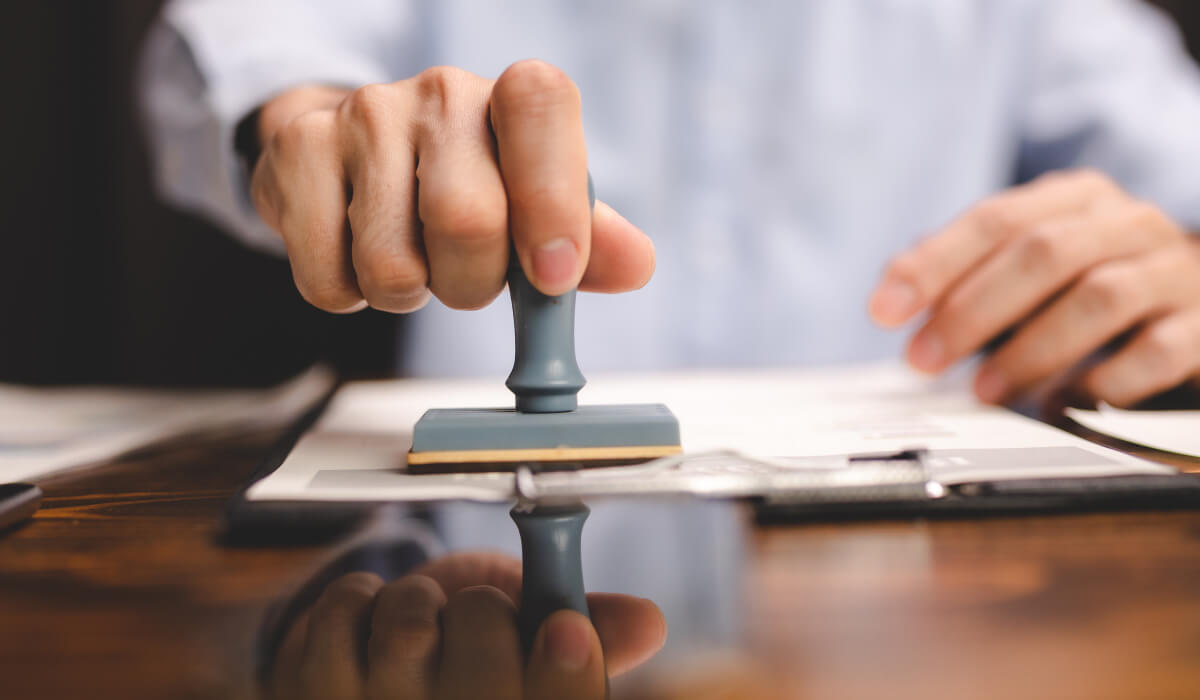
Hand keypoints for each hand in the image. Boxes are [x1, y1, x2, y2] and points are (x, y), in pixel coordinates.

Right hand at [250, 61, 654, 313]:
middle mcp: (439, 92)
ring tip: (410, 258)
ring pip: (392, 264)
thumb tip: (635, 265)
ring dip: (409, 294)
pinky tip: (356, 254)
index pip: (541, 106)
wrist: (352, 155)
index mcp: (509, 97)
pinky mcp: (297, 151)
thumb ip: (589, 240)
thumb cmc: (461, 184)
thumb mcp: (532, 206)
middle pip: (466, 220)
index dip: (551, 199)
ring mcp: (362, 116)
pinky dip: (350, 295)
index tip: (552, 276)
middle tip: (464, 276)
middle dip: (471, 285)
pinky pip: (328, 279)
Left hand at [268, 552, 666, 699]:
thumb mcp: (538, 651)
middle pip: (485, 678)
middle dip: (486, 617)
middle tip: (480, 617)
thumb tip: (647, 620)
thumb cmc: (473, 665)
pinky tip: (368, 629)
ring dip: (419, 600)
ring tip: (421, 622)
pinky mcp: (310, 695)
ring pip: (410, 630)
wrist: (376, 679)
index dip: (565, 678)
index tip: (567, 630)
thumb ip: (593, 634)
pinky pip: (346, 608)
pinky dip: (362, 597)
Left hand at [869, 169, 1199, 405]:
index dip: (934, 264)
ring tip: (984, 391)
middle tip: (923, 360)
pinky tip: (1066, 403)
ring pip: (1100, 298)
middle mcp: (1129, 222)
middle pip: (1044, 253)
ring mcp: (1175, 271)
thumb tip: (892, 287)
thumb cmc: (1089, 284)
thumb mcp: (1028, 263)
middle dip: (973, 310)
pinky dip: (1105, 379)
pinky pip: (1158, 350)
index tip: (883, 310)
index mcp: (1075, 198)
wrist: (1195, 304)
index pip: (995, 220)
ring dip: (1030, 350)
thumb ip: (963, 269)